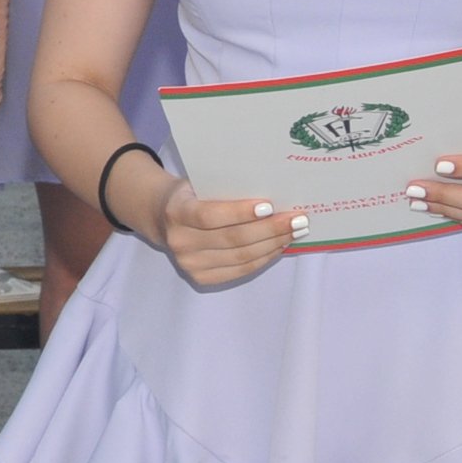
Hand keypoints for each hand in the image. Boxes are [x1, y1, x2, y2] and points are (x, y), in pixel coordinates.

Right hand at [145, 173, 306, 286]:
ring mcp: (190, 264)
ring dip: (274, 244)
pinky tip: (280, 245)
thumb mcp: (200, 184)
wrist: (163, 218)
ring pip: (241, 257)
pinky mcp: (201, 278)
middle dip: (270, 229)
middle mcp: (180, 242)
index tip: (270, 206)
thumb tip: (275, 196)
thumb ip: (227, 189)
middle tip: (298, 219)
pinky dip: (264, 258)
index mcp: (175, 213)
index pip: (210, 216)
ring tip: (295, 231)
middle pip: (232, 239)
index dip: (240, 212)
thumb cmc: (192, 195)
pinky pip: (241, 270)